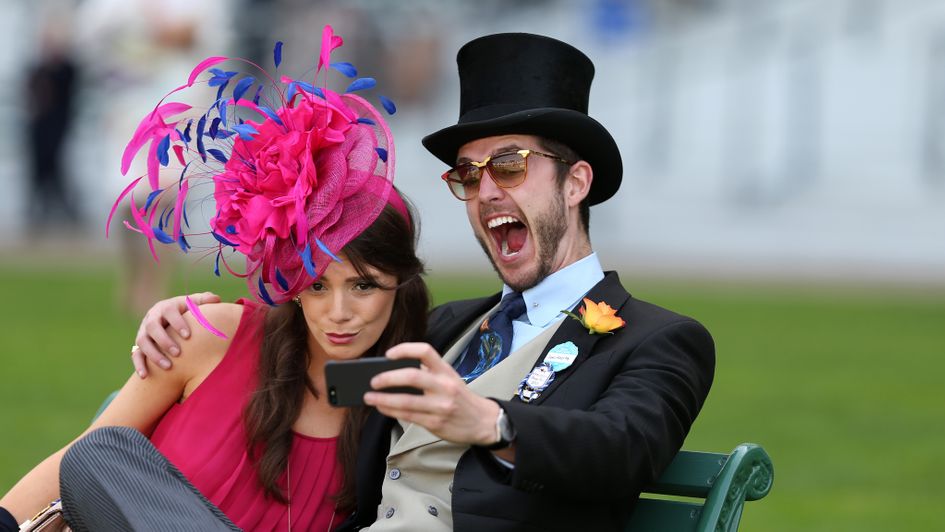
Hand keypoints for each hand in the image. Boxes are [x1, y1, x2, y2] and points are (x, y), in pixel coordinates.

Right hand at [132, 292, 220, 377]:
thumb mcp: (195, 304)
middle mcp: (152, 318)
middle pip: (152, 327)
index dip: (177, 323)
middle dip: (164, 340)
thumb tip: (216, 299)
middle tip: (178, 353)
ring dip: (153, 354)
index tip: (188, 336)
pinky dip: (139, 365)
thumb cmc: (187, 312)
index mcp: (166, 307)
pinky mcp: (139, 344)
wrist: (170, 319)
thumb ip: (204, 300)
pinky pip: (135, 354)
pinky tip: (146, 376)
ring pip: (142, 342)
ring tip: (168, 367)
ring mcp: (143, 331)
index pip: (168, 311)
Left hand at [364, 342, 499, 445]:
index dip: (404, 350)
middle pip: (412, 376)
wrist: (483, 422)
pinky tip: (382, 408)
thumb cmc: (460, 398)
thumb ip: (428, 374)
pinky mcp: (436, 423)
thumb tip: (394, 372)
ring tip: (369, 397)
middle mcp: (445, 386)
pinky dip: (391, 411)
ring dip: (383, 399)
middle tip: (373, 380)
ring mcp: (440, 406)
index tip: (388, 355)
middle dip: (388, 378)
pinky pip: (408, 416)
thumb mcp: (451, 379)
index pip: (425, 351)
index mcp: (447, 371)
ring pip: (406, 401)